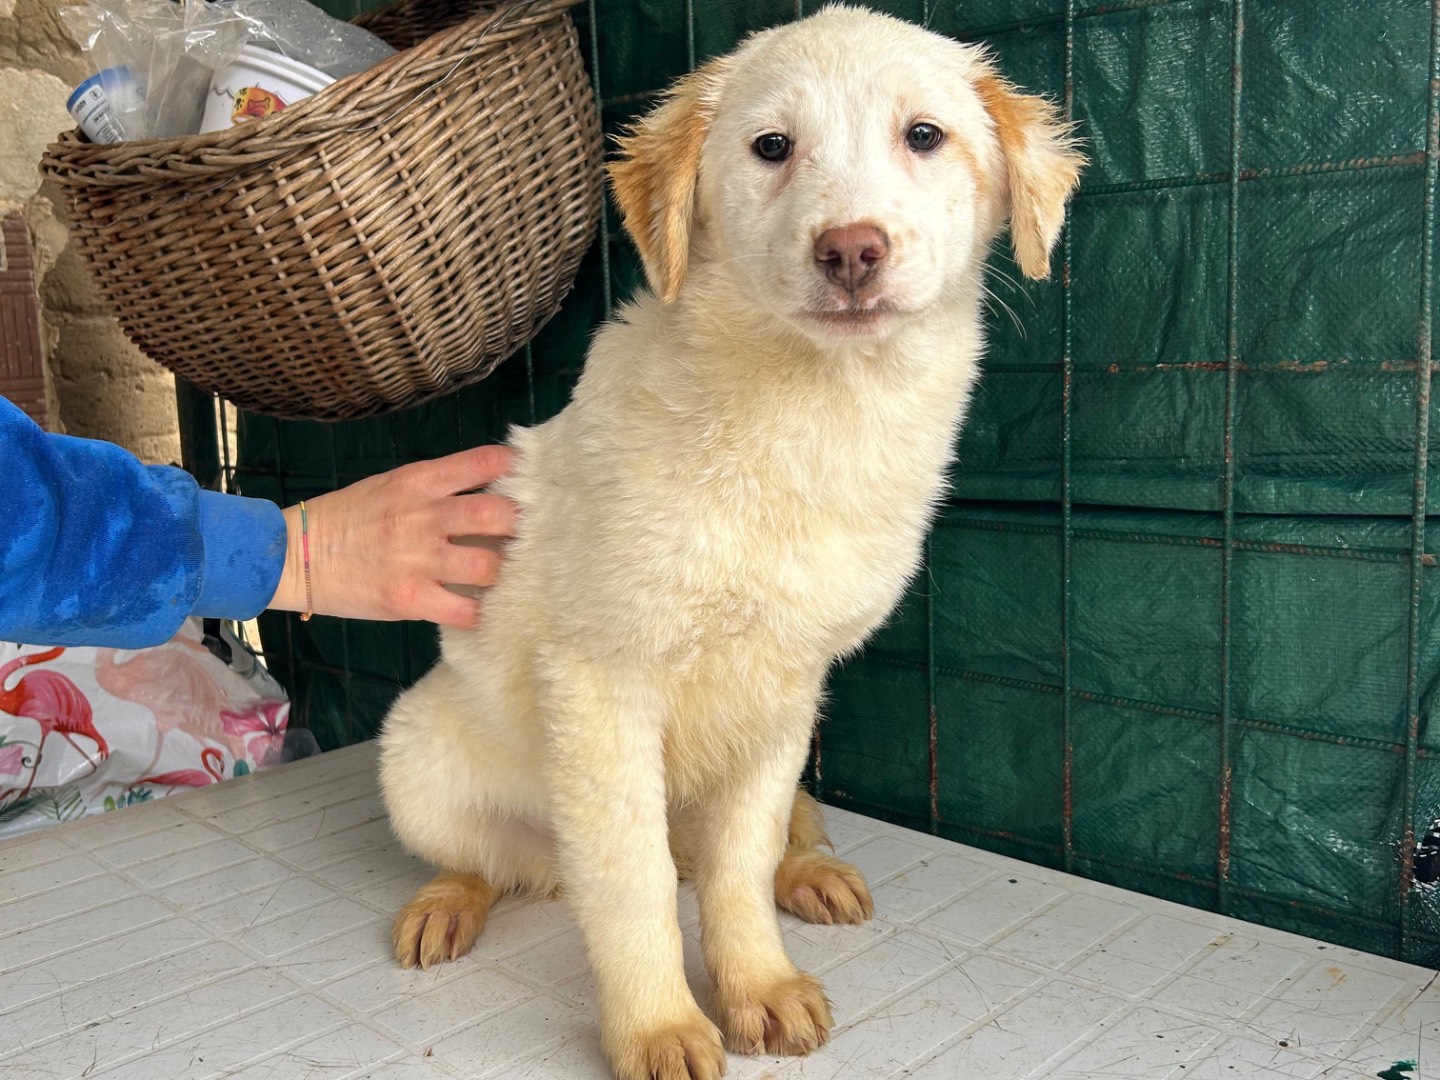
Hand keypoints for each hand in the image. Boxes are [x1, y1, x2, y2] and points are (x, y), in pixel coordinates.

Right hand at [268, 446, 517, 627]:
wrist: (295, 555)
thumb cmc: (349, 518)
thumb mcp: (391, 486)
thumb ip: (438, 488)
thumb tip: (490, 492)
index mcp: (418, 481)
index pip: (483, 464)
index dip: (516, 470)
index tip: (531, 481)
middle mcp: (423, 516)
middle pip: (498, 515)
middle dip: (522, 526)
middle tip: (528, 536)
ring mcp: (417, 560)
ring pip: (489, 566)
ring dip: (505, 572)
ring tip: (505, 575)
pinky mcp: (409, 599)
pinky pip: (464, 611)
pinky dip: (481, 613)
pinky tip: (484, 610)